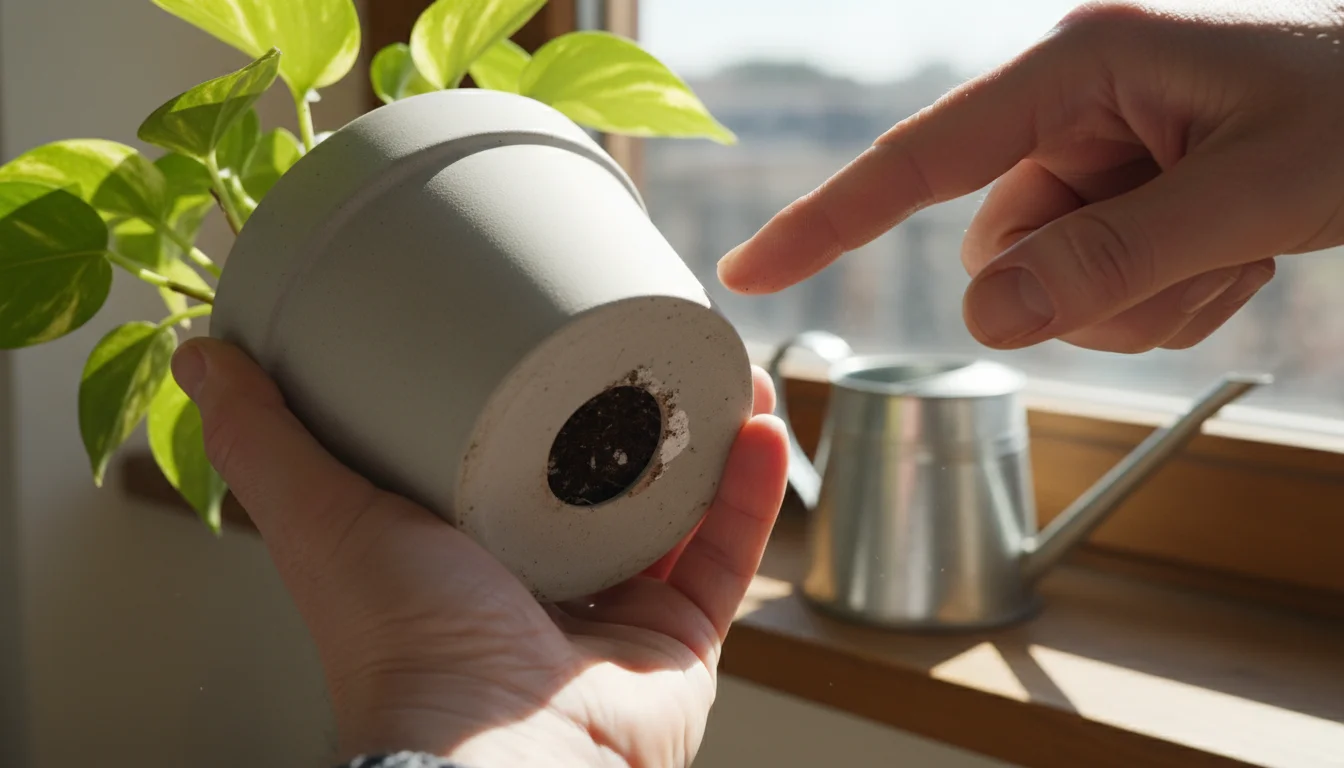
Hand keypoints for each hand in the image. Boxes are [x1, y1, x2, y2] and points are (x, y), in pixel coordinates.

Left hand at [170, 338, 787, 767]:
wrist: (496, 754)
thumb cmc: (403, 649)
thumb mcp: (324, 515)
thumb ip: (266, 438)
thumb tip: (206, 356)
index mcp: (463, 550)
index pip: (508, 456)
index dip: (541, 392)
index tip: (563, 323)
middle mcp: (542, 581)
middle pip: (606, 478)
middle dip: (642, 407)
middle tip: (660, 337)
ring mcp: (615, 612)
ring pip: (679, 509)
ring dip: (712, 436)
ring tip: (732, 365)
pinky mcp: (678, 641)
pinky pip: (728, 558)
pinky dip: (753, 494)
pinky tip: (767, 426)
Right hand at [718, 1, 1343, 352]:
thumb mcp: (1253, 193)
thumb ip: (1114, 258)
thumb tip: (985, 321)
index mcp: (1082, 64)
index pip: (921, 157)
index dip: (828, 220)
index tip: (751, 274)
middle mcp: (1075, 104)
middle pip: (998, 248)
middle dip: (1083, 289)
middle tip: (1198, 263)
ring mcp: (1101, 150)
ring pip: (1047, 281)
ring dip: (1136, 301)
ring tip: (1233, 254)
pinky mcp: (1127, 190)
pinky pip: (1097, 287)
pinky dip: (1166, 298)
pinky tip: (1239, 255)